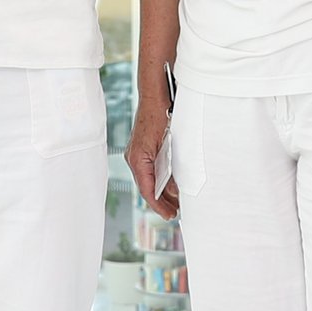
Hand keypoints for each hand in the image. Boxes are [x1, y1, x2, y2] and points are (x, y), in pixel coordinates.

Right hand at [127, 91, 177, 216]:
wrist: (155, 95)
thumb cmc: (162, 115)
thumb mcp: (171, 144)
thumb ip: (172, 167)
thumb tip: (177, 188)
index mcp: (138, 159)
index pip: (147, 190)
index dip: (159, 205)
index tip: (170, 214)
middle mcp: (134, 158)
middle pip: (147, 187)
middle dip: (162, 201)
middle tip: (175, 213)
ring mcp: (136, 154)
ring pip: (149, 179)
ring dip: (162, 191)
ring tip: (176, 202)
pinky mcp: (141, 149)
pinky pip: (150, 170)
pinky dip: (160, 179)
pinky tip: (171, 185)